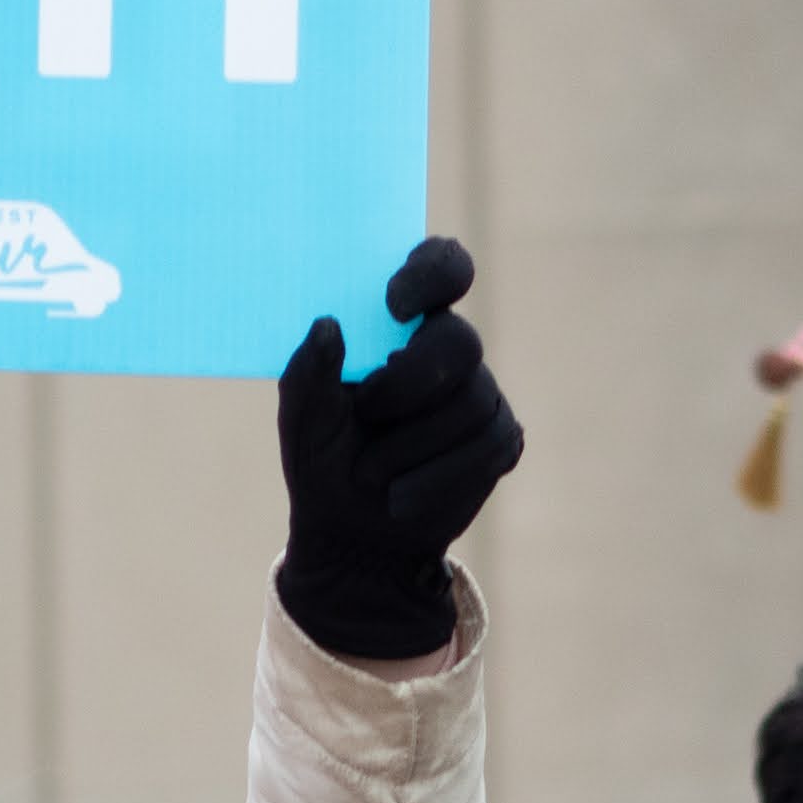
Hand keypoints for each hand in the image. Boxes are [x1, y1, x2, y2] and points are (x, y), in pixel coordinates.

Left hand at [273, 236, 520, 664]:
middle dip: (409, 383)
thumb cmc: (324, 460)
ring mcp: (480, 393)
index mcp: (401, 323)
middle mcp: (448, 349)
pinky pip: (486, 447)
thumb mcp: (302, 419)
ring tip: (371, 475)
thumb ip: (309, 372)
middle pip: (459, 342)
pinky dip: (435, 478)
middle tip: (367, 412)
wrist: (353, 535)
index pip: (441, 267)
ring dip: (409, 447)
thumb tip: (327, 325)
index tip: (395, 304)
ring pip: (470, 403)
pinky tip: (402, 498)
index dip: (431, 273)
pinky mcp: (499, 440)